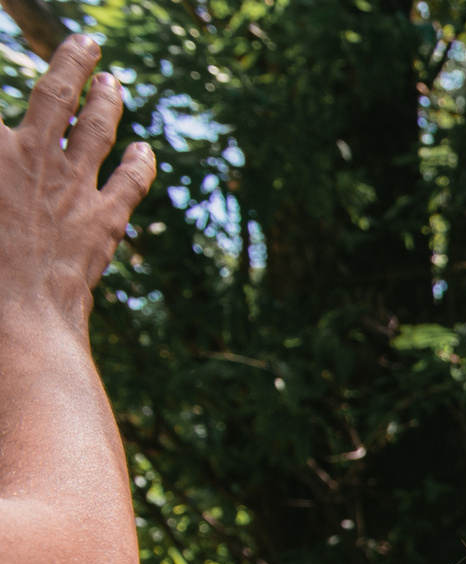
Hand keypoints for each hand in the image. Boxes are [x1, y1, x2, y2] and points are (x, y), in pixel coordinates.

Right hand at [0, 36, 156, 327]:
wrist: (15, 316)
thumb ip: (2, 177)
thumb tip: (12, 185)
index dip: (48, 80)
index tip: (67, 61)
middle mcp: (32, 156)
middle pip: (56, 93)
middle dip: (72, 62)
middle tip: (88, 41)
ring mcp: (74, 186)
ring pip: (97, 130)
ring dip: (108, 102)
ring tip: (115, 81)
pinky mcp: (103, 221)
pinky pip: (129, 184)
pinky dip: (140, 165)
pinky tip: (147, 151)